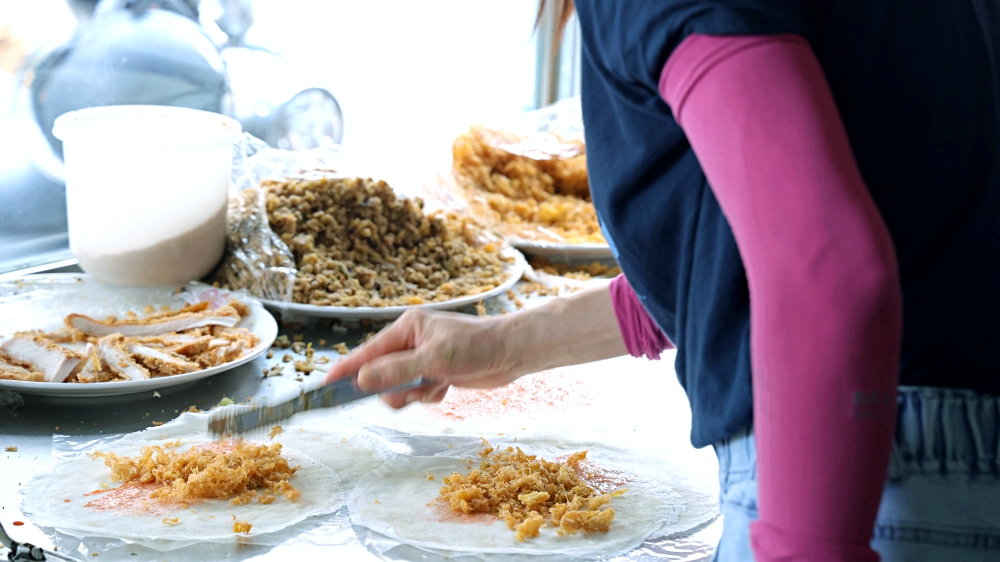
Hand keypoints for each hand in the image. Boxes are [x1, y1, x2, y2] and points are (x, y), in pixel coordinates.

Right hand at [324, 308, 523, 407]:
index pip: (368, 351)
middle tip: (410, 392)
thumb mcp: (434, 360)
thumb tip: (361, 380)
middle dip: (394, 388)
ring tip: (435, 385)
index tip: (325, 385)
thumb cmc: (476, 347)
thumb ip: (397, 371)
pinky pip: (417, 393)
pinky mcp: (436, 373)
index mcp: (407, 327)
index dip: (346, 368)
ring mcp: (423, 358)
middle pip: (382, 373)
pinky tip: (446, 386)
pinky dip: (429, 395)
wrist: (511, 353)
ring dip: (414, 394)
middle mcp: (411, 341)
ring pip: (399, 387)